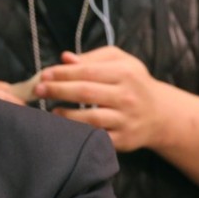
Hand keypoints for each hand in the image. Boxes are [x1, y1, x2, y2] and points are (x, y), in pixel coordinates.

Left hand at [34, 46, 167, 151]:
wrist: (160, 114)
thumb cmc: (133, 83)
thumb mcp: (120, 62)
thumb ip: (93, 58)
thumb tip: (65, 58)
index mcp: (125, 73)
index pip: (87, 71)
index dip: (63, 73)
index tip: (44, 74)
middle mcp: (127, 96)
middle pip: (86, 92)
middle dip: (58, 90)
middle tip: (38, 90)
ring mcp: (126, 120)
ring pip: (90, 118)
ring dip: (65, 115)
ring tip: (50, 110)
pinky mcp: (123, 140)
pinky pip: (97, 137)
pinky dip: (79, 133)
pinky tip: (65, 128)